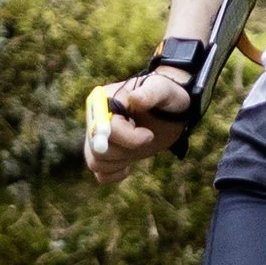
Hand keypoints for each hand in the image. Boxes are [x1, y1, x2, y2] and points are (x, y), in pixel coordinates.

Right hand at [84, 70, 191, 185]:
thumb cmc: (166, 96)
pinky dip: (115, 174)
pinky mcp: (107, 155)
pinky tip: (129, 165)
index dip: (125, 137)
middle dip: (126, 149)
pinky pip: (100, 174)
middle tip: (149, 137)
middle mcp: (95, 121)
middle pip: (96, 149)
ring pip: (96, 162)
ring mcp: (99, 140)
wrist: (171, 111)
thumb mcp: (163, 90)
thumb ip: (150, 93)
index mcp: (102, 101)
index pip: (101, 128)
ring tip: (141, 146)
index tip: (148, 135)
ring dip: (121, 161)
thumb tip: (135, 98)